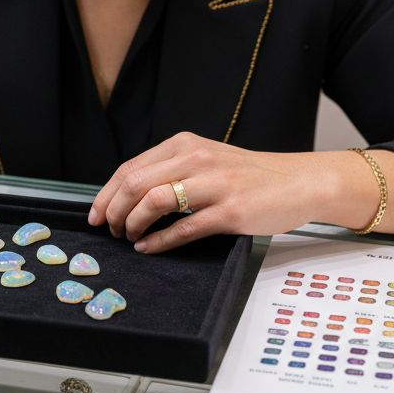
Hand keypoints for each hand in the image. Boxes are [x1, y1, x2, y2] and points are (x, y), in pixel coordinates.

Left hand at [89, 132, 324, 253]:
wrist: (298, 182)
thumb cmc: (248, 176)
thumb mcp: (206, 159)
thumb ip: (171, 170)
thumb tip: (127, 196)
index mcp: (184, 145)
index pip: (130, 168)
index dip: (106, 195)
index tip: (95, 215)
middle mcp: (196, 159)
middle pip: (135, 185)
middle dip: (113, 212)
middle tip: (110, 231)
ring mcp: (214, 185)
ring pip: (154, 202)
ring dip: (133, 225)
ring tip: (130, 238)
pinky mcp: (230, 212)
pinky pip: (183, 229)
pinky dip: (159, 241)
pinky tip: (149, 248)